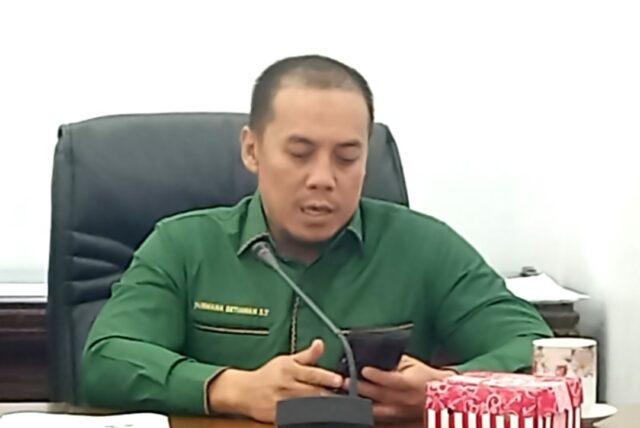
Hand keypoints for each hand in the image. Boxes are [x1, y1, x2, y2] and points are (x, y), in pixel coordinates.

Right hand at [208, 339, 342, 422]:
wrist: (244, 391)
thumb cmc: (269, 374)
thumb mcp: (286, 360)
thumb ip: (307, 355)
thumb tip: (321, 343)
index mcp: (289, 369)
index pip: (311, 373)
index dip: (326, 377)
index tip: (339, 380)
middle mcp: (286, 385)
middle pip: (311, 392)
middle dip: (329, 395)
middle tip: (346, 398)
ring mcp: (282, 402)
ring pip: (306, 406)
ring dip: (322, 407)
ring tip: (337, 408)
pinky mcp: (278, 416)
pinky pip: (296, 417)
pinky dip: (308, 417)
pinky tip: (319, 417)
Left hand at [346, 355, 454, 421]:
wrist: (440, 396)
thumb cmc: (425, 376)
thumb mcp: (411, 363)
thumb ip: (393, 361)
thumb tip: (374, 356)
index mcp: (408, 383)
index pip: (390, 380)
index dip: (375, 375)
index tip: (362, 369)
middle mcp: (402, 399)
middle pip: (377, 395)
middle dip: (358, 387)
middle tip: (342, 381)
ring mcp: (398, 412)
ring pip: (374, 409)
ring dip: (358, 401)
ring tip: (343, 394)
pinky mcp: (395, 419)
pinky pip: (376, 417)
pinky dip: (364, 411)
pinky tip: (353, 405)